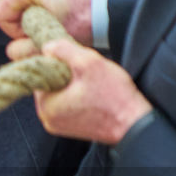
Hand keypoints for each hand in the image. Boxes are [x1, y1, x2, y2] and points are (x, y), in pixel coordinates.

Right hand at [0, 0, 94, 44]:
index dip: (15, 30)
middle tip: (48, 25)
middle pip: (9, 8)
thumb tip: (12, 51)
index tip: (38, 31)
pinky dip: (38, 6)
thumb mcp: (49, 39)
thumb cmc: (82, 23)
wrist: (108, 9)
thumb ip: (23, 49)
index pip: (0, 15)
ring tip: (55, 17)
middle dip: (24, 22)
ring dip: (32, 15)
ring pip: (19, 3)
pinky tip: (56, 9)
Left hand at [31, 38, 151, 144]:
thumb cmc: (114, 97)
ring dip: (73, 84)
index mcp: (45, 106)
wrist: (134, 123)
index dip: (58, 63)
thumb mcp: (89, 63)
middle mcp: (47, 119)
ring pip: (60, 93)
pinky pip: (68, 104)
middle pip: (50, 84)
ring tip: (93, 85)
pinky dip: (78, 96)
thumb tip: (47, 47)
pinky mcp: (70, 128)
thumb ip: (64, 50)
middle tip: (87, 74)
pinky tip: (93, 94)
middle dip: (66, 74)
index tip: (76, 62)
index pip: (41, 74)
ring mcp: (58, 125)